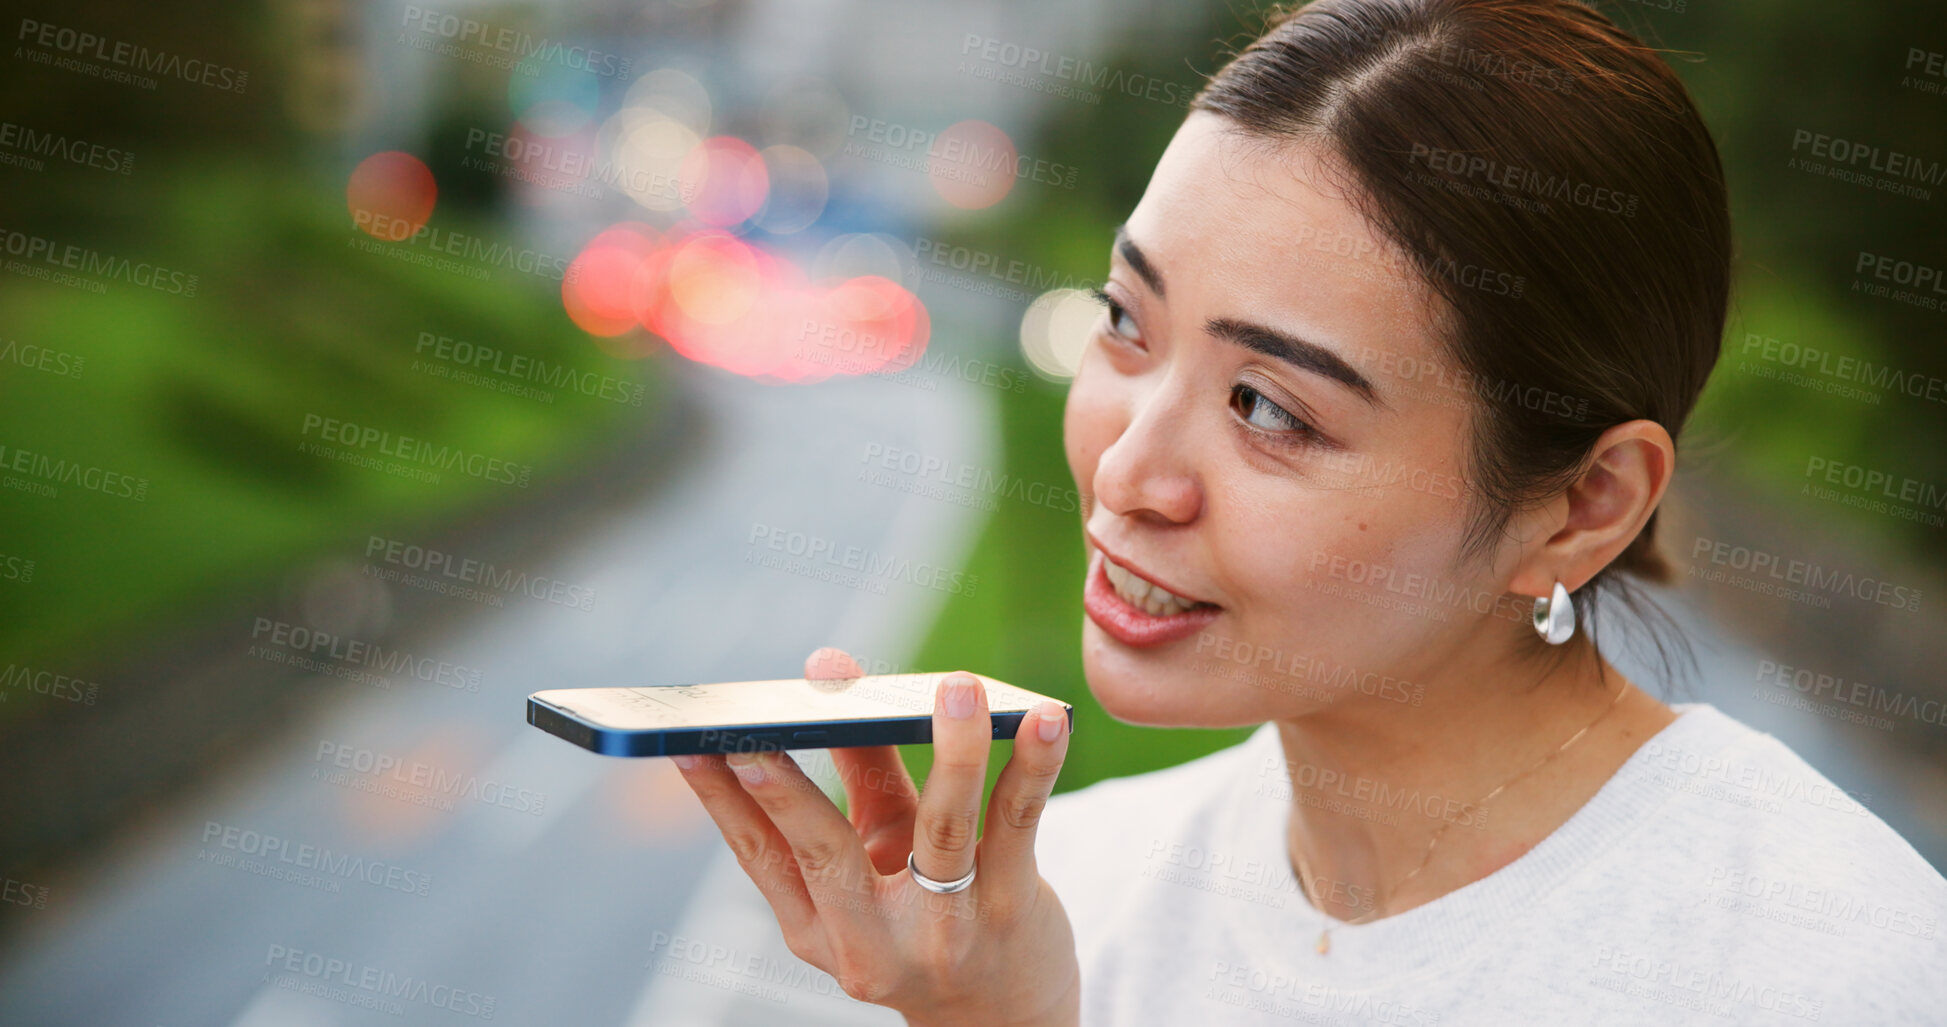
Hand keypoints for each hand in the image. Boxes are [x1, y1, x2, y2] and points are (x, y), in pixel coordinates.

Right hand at [672, 648, 1080, 1026]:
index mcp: (818, 928)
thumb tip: (830, 669)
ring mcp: (945, 928)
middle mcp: (872, 939)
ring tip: (955, 685)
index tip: (687, 743)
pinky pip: (1019, 824)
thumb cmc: (928, 914)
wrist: (1006, 1015)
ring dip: (952, 750)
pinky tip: (1046, 718)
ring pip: (941, 829)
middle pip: (826, 853)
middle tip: (771, 725)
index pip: (757, 856)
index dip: (719, 800)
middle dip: (793, 787)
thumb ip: (859, 771)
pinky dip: (1034, 765)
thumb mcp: (878, 857)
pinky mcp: (1013, 910)